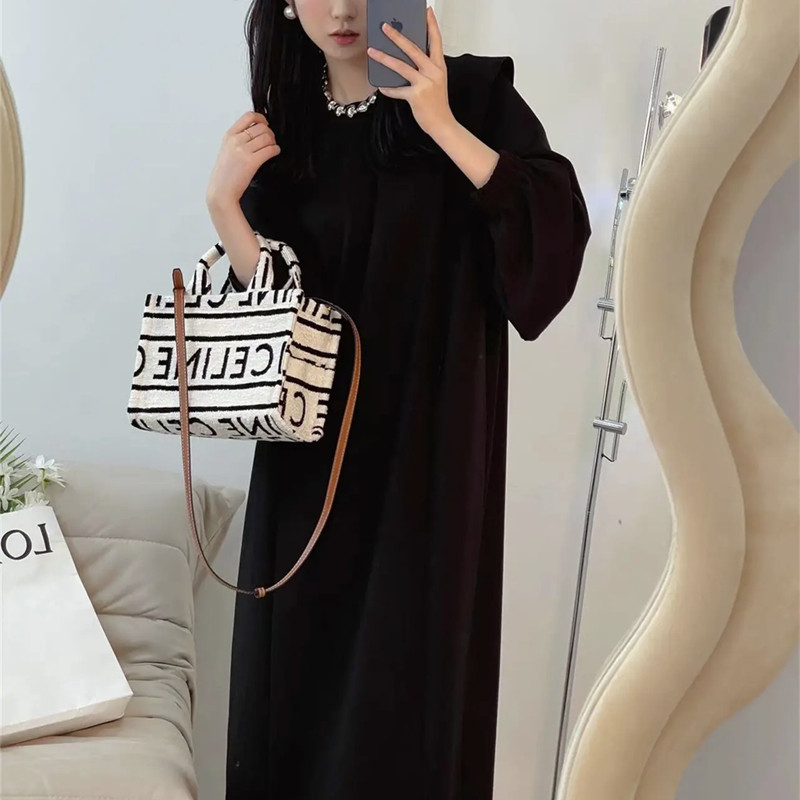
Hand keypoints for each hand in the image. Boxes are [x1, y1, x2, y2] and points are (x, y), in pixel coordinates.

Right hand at [206, 112, 279, 209]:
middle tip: (270, 140)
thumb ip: (238, 139)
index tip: (265, 123)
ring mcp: (244, 150)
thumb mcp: (227, 150)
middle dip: (269, 133)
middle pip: (261, 127)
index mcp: (229, 135)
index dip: (261, 118)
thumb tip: (255, 132)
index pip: (249, 116)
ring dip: (273, 142)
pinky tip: (274, 153)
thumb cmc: (224, 174)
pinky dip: (275, 150)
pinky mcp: (252, 162)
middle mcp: (236, 140)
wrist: (222, 191)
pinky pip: (270, 150)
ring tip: (272, 147)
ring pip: (267, 138)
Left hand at [367, 7, 454, 138]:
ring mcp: (425, 84)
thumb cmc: (437, 103)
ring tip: (372, 50)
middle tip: (385, 26)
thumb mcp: (435, 81)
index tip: (427, 11)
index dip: (431, 25)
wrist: (442, 124)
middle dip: (397, 36)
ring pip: (401, 66)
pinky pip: (397, 90)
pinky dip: (388, 88)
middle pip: (413, 49)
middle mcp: (433, 72)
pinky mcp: (416, 96)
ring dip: (384, 57)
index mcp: (439, 66)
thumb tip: (405, 58)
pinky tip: (380, 86)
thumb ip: (424, 69)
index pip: (435, 40)